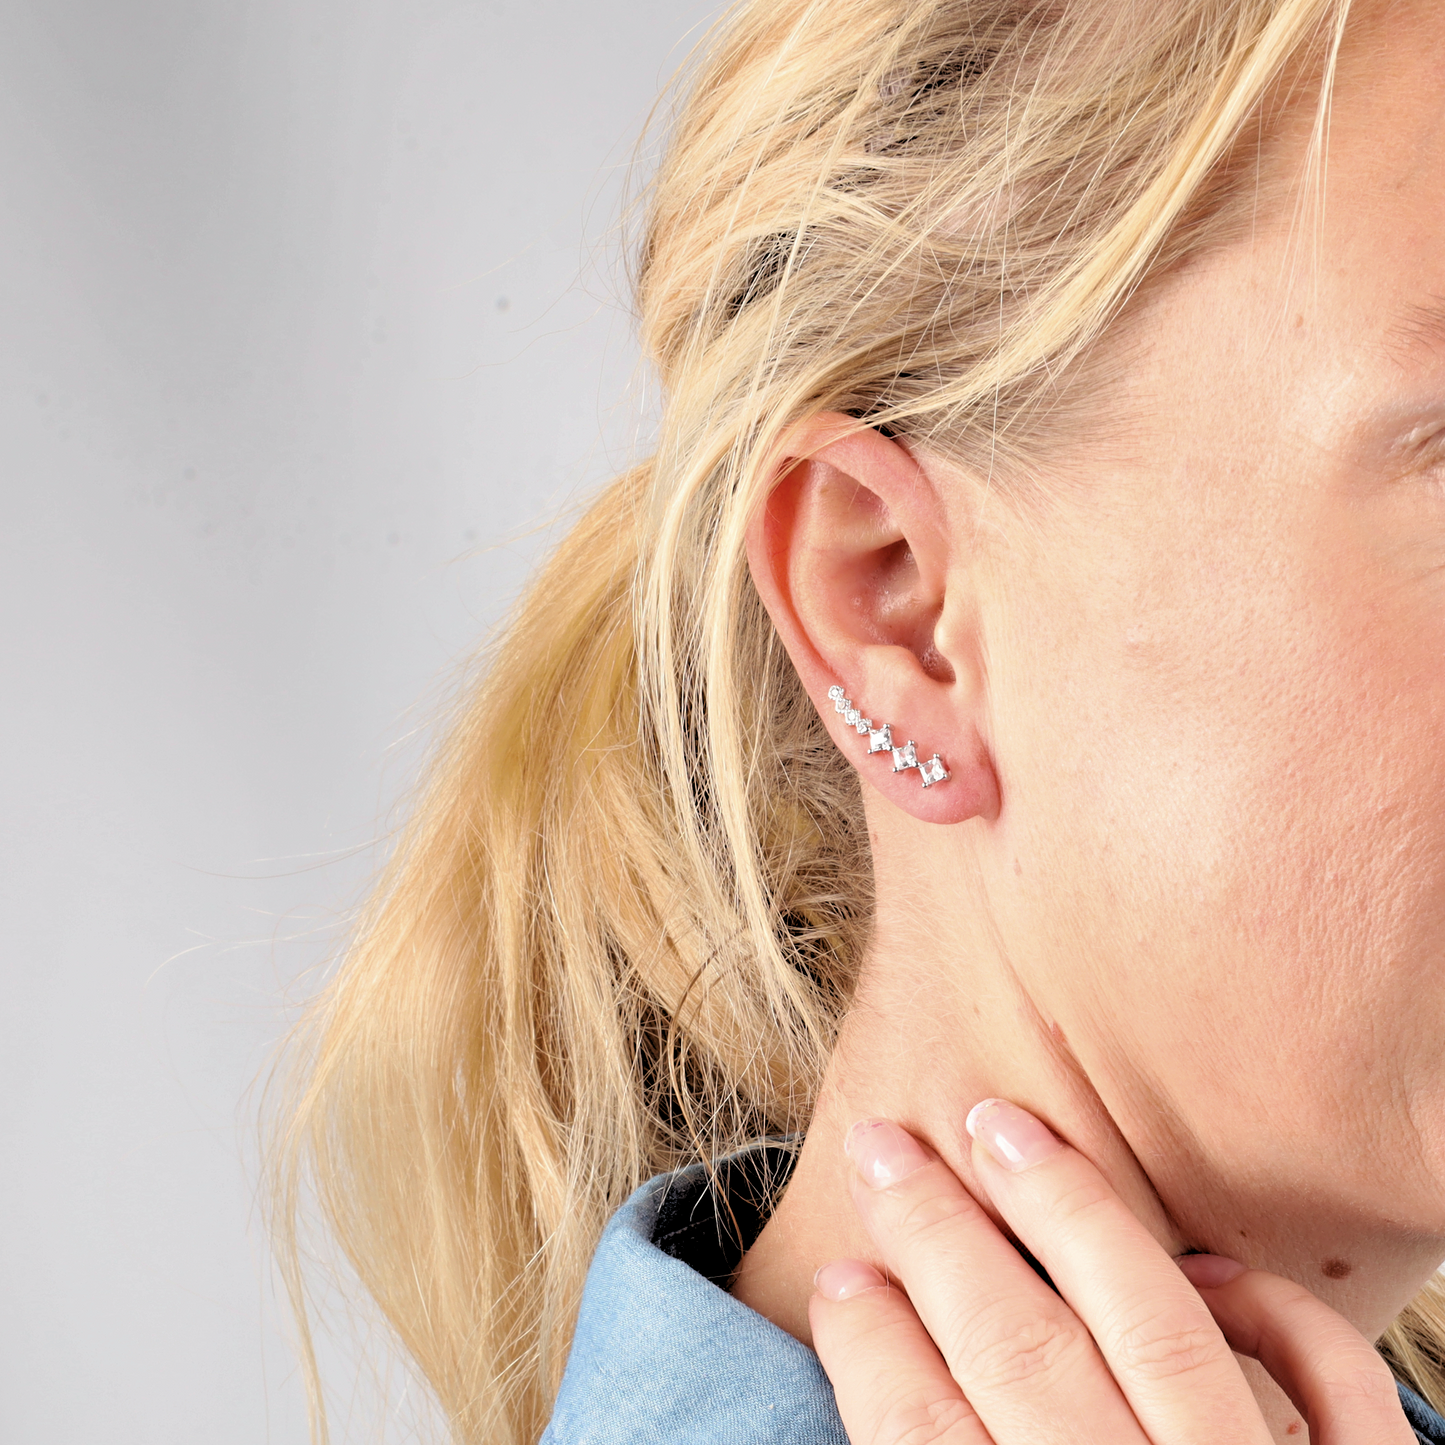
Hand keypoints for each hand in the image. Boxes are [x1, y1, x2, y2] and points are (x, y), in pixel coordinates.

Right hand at [809, 1101, 1412, 1444]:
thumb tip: (889, 1404)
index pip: (926, 1443)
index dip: (872, 1346)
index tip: (838, 1276)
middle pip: (1022, 1357)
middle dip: (939, 1236)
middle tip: (883, 1143)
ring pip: (1158, 1332)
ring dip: (1067, 1213)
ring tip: (995, 1126)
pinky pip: (1333, 1391)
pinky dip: (1275, 1316)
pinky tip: (1203, 1267)